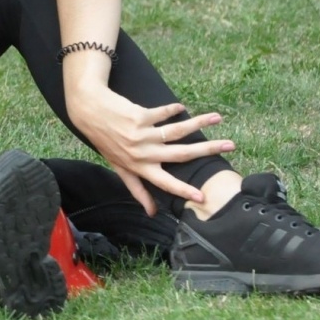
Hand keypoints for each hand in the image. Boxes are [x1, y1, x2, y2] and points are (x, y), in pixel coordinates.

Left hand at [65, 84, 235, 214]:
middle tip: (231, 146)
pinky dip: (173, 109)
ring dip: (200, 123)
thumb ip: (137, 188)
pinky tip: (182, 107)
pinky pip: (162, 112)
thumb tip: (151, 212)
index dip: (183, 190)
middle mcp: (143, 152)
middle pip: (182, 153)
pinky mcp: (141, 115)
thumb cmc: (105, 141)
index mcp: (139, 167)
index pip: (165, 183)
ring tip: (218, 117)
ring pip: (178, 130)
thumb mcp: (119, 167)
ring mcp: (142, 133)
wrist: (88, 111)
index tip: (202, 198)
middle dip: (208, 149)